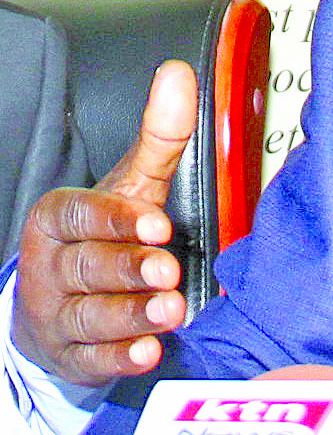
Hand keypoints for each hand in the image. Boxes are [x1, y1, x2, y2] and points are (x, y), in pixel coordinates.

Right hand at [14, 60, 196, 384]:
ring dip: (131, 315)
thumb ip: (159, 136)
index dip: (119, 222)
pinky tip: (148, 352)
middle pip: (89, 267)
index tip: (159, 225)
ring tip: (169, 312)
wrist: (63, 302)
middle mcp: (52, 267)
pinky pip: (94, 359)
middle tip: (167, 272)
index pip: (82, 216)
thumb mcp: (132, 184)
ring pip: (91, 315)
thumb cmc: (105, 236)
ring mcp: (58, 315)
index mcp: (60, 218)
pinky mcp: (74, 356)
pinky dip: (121, 357)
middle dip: (129, 270)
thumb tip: (177, 74)